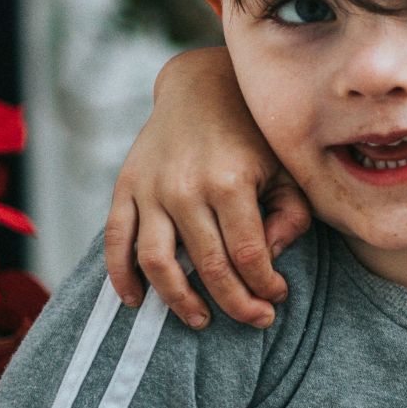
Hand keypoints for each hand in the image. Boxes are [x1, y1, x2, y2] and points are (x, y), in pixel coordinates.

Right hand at [103, 47, 311, 327]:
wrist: (202, 86)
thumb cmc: (254, 134)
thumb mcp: (287, 169)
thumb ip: (291, 216)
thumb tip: (269, 259)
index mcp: (231, 182)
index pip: (249, 255)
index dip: (265, 286)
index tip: (277, 299)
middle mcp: (186, 187)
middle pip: (209, 266)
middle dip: (235, 303)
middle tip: (255, 320)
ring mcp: (151, 188)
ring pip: (157, 262)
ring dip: (178, 300)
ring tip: (201, 320)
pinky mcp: (125, 187)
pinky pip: (115, 240)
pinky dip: (121, 276)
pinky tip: (136, 301)